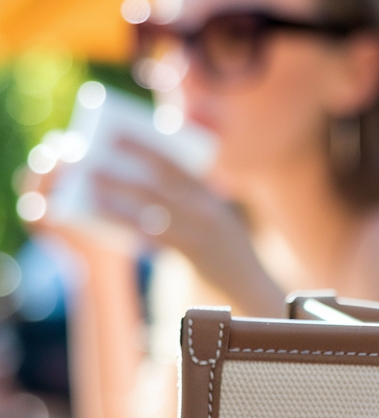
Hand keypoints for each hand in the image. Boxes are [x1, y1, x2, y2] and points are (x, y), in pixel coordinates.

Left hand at [91, 139, 282, 314]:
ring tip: (91, 181)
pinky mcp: (193, 251)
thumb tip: (139, 184)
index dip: (145, 145)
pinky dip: (126, 222)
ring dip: (119, 189)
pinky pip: (152, 233)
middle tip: (95, 152)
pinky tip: (105, 215)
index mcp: (209, 193)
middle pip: (162, 176)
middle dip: (128, 160)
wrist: (248, 284)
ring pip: (153, 203)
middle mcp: (207, 205)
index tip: (117, 133)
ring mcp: (201, 228)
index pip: (175, 161)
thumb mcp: (211, 217)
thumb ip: (186, 200)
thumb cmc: (221, 250)